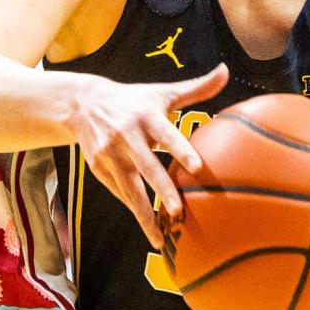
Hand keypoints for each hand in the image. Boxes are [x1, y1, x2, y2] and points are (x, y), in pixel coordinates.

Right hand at [70, 64, 228, 249]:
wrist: (83, 104)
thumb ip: (196, 87)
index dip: (181, 150)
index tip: (197, 167)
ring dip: (144, 214)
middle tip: (179, 211)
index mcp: (145, 115)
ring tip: (160, 238)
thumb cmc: (134, 99)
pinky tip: (149, 229)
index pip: (166, 134)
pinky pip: (119, 192)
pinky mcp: (99, 169)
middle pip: (147, 167)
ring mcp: (110, 155)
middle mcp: (126, 135)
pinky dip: (133, 210)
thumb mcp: (162, 92)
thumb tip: (226, 71)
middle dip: (162, 191)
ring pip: (129, 188)